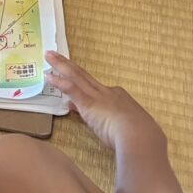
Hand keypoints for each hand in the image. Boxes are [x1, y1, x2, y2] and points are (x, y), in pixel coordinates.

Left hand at [45, 52, 164, 151]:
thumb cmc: (144, 137)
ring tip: (49, 55)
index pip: (98, 91)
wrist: (141, 137)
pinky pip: (72, 89)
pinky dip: (60, 83)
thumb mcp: (136, 129)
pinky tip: (49, 77)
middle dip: (69, 65)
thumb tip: (124, 127)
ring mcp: (97, 97)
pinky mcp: (89, 104)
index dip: (86, 89)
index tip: (75, 89)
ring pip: (76, 77)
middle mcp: (108, 93)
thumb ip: (127, 125)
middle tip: (55, 55)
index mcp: (121, 98)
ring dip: (61, 65)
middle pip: (84, 76)